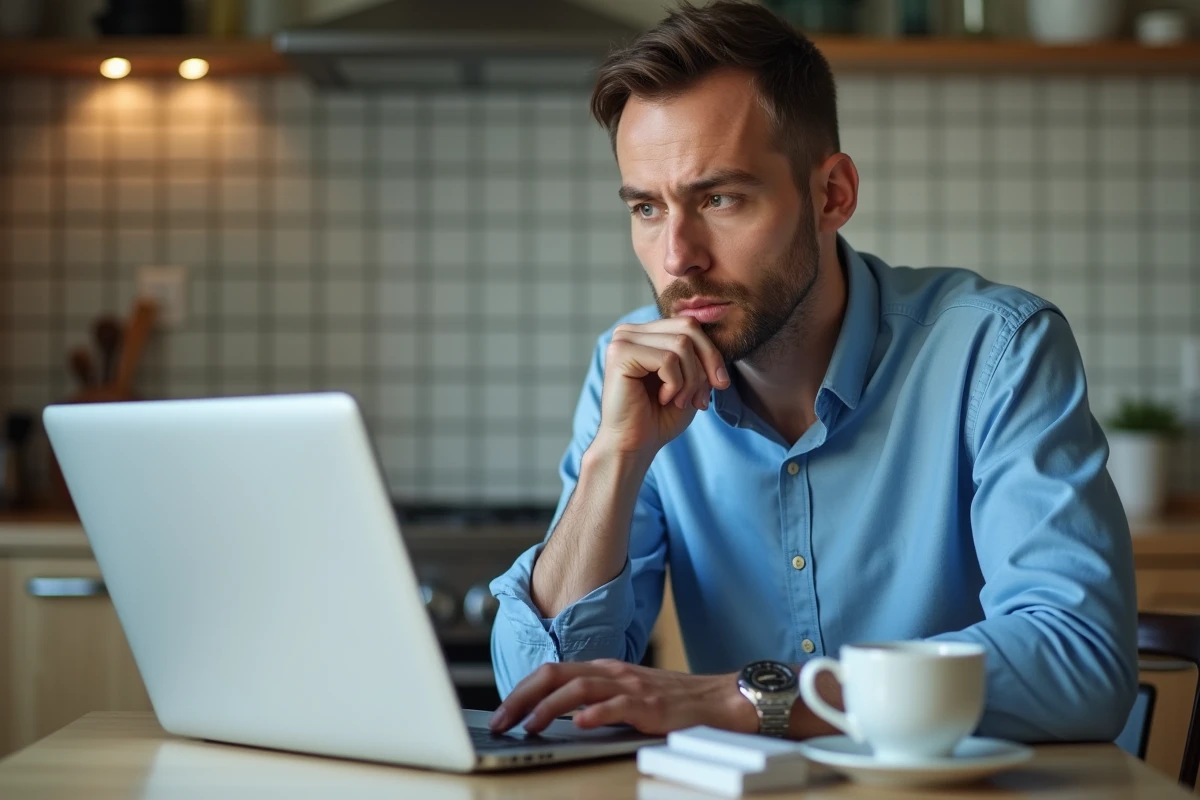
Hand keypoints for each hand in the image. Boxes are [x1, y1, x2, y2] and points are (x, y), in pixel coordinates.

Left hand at [488, 660, 757, 735]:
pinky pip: (618, 706)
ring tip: (530, 724)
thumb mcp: (626, 694)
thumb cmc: (672, 701)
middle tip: (500, 721)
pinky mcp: (651, 706)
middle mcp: (612, 673)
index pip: (551, 672)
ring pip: (580, 687)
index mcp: (603, 670)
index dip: (520, 691)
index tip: (500, 714)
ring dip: (549, 706)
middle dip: (522, 697)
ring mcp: (631, 687)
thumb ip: (595, 699)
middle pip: (555, 674)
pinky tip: (579, 724)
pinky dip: (595, 714)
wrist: (718, 700)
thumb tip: (555, 717)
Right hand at [594, 318, 729, 459]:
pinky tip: (664, 399)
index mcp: (645, 334)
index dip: (711, 354)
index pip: (690, 325)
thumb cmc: (659, 417)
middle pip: (688, 328)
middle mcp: (630, 331)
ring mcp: (623, 340)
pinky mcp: (620, 354)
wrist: (633, 446)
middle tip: (703, 397)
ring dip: (690, 379)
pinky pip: (667, 359)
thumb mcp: (691, 382)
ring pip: (681, 344)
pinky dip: (675, 384)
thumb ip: (700, 356)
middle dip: (706, 364)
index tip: (720, 385)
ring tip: (680, 401)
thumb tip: (719, 338)